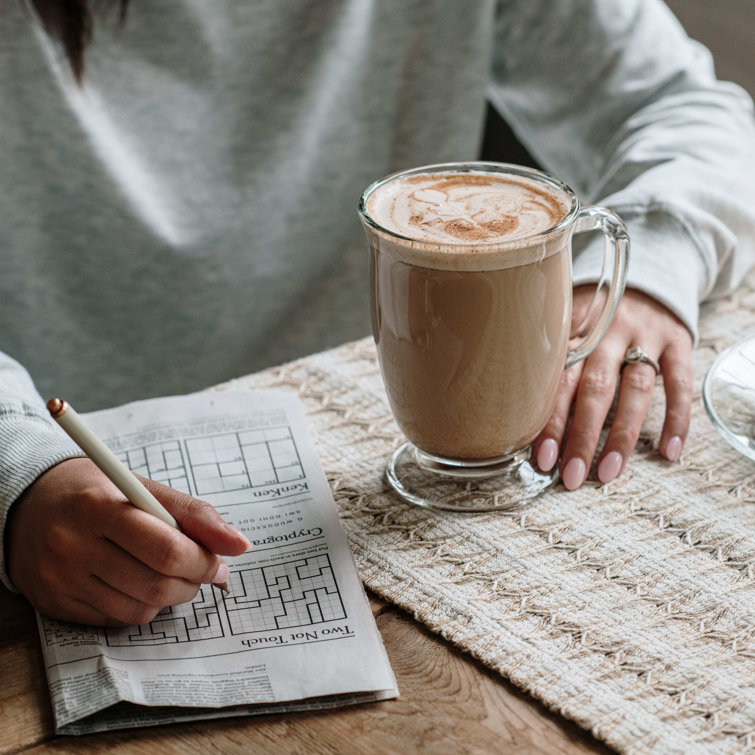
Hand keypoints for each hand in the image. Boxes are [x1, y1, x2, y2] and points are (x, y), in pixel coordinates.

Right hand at [6, 458, 249, 624]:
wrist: (28, 504)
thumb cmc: (98, 492)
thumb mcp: (144, 488)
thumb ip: (194, 513)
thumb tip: (239, 544)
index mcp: (99, 507)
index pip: (166, 550)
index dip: (203, 561)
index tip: (218, 561)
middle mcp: (72, 546)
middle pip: (155, 585)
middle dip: (192, 582)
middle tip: (201, 570)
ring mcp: (60, 579)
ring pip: (138, 610)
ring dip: (169, 597)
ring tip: (170, 574)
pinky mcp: (53, 604)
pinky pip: (115, 620)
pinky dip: (139, 607)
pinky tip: (136, 582)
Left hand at [533, 287, 692, 488]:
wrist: (646, 275)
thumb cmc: (593, 314)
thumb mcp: (566, 322)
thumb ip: (550, 359)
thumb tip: (518, 412)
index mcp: (574, 332)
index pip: (558, 380)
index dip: (550, 420)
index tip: (543, 458)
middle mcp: (608, 333)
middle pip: (594, 389)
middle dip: (581, 436)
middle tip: (571, 476)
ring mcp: (645, 336)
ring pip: (635, 391)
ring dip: (622, 435)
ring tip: (608, 473)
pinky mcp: (677, 341)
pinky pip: (679, 383)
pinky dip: (676, 418)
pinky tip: (668, 451)